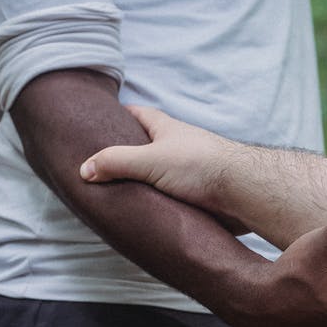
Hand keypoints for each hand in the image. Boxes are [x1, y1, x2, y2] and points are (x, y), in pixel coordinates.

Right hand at [80, 105, 241, 222]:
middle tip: (103, 165)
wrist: (242, 190)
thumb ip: (115, 163)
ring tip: (118, 194)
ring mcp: (190, 170)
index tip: (100, 121)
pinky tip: (146, 212)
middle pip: (148, 145)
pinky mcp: (199, 194)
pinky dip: (159, 201)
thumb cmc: (200, 165)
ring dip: (144, 181)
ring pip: (160, 172)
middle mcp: (178, 146)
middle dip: (127, 153)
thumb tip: (84, 170)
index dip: (119, 116)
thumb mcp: (149, 160)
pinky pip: (172, 195)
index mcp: (166, 129)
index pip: (138, 114)